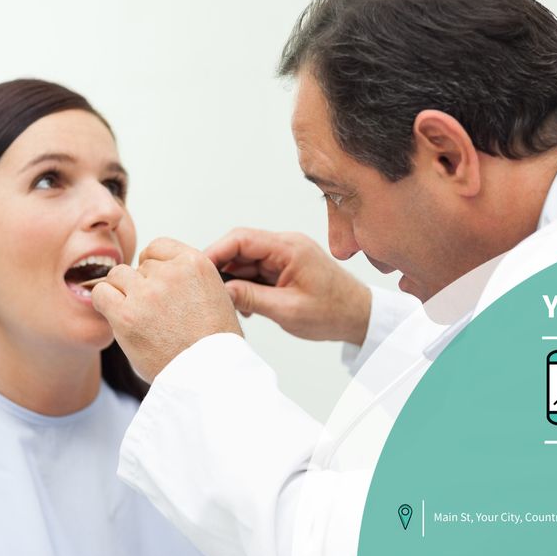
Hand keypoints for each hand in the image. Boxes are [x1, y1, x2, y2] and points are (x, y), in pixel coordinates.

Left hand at [92, 237, 242, 382]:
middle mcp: (171, 273)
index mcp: (196, 263)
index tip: (157, 284)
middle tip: (152, 311)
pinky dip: (105, 303)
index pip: (158, 247)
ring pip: (118, 276)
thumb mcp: (215, 295)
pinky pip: (101, 294)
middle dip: (142, 285)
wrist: (210, 373)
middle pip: (139, 265)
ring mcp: (147, 292)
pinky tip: (118, 318)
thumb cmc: (214, 344)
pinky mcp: (127, 315)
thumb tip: (158, 275)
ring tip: (136, 316)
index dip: (154, 266)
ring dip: (122, 292)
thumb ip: (187, 279)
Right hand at [205, 228, 370, 344]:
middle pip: (239, 248)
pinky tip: (243, 306)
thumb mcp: (288, 310)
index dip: (215, 252)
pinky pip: (255, 271)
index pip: (241, 238)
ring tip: (227, 305)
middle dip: (220, 269)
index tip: (197, 270)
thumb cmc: (333, 312)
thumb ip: (252, 298)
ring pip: (245, 261)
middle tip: (206, 291)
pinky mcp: (283, 268)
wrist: (359, 316)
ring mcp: (284, 256)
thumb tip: (220, 292)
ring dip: (232, 281)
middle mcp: (285, 246)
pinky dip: (244, 286)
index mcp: (289, 248)